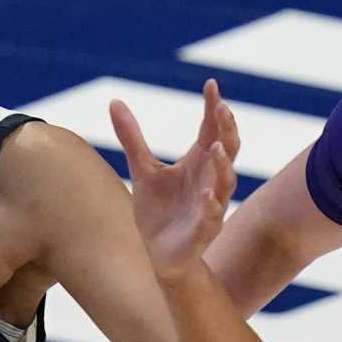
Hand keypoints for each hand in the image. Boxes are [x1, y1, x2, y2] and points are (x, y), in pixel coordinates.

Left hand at [110, 78, 238, 283]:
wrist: (160, 255)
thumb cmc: (158, 211)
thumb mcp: (142, 169)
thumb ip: (132, 137)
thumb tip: (114, 101)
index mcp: (198, 164)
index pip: (211, 130)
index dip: (214, 108)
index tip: (211, 85)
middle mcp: (209, 181)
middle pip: (226, 150)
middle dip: (226, 130)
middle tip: (221, 109)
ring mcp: (210, 205)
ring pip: (224, 182)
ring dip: (222, 165)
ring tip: (215, 147)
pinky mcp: (203, 230)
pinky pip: (211, 217)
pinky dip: (211, 206)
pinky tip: (206, 195)